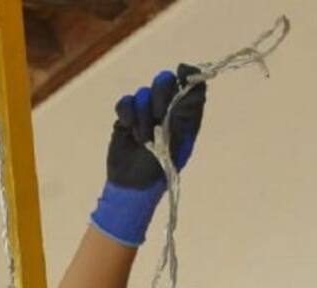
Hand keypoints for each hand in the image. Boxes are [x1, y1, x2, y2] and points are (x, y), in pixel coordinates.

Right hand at [91, 64, 205, 246]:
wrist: (132, 185)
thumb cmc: (161, 165)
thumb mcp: (179, 137)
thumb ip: (185, 106)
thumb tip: (186, 72)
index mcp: (186, 113)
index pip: (191, 83)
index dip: (187, 74)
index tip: (181, 73)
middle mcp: (166, 109)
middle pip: (164, 81)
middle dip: (160, 96)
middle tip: (158, 115)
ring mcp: (144, 112)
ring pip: (143, 93)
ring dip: (142, 115)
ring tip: (142, 137)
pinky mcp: (126, 117)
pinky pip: (125, 101)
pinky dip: (127, 113)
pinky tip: (128, 128)